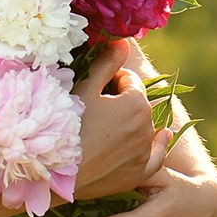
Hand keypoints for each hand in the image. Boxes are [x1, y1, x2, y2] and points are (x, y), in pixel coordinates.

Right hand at [73, 46, 168, 200]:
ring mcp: (143, 153)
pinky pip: (155, 157)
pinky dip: (159, 146)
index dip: (110, 80)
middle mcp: (146, 127)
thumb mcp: (85, 87)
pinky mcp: (137, 174)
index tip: (93, 87)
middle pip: (136, 103)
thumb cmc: (66, 124)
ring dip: (131, 121)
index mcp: (136, 103)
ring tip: (106, 125)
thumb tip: (124, 41)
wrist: (53, 169)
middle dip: (120, 100)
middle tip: (94, 108)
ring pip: (143, 127)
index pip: (129, 80)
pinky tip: (163, 136)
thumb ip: (108, 63)